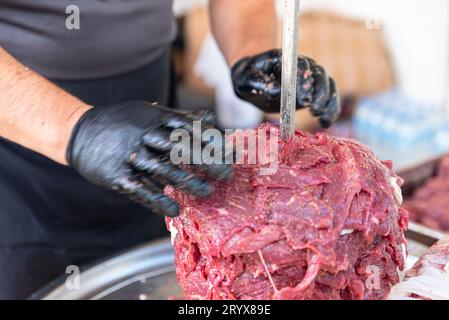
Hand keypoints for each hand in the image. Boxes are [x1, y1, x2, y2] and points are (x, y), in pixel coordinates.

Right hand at [67, 101, 231, 216]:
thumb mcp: (149, 112)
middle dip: (205, 161)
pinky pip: (140, 189)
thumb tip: (209, 118)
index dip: (210, 141)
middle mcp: (145, 135)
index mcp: (154, 118)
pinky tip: (174, 210)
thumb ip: (180, 118)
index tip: (229, 151)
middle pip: (180, 148)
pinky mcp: (117, 175)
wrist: (79, 131)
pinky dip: (158, 200)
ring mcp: (130, 155)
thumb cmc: (121, 122)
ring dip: (188, 182)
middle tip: (226, 173)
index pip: (188, 129)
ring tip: (207, 192)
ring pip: (164, 169)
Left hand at [231, 49, 339, 127]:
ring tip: (323, 120)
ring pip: (327, 85)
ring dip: (328, 102)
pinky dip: (330, 109)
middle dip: (319, 93)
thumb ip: (258, 83)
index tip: (304, 100)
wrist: (253, 79)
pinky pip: (328, 96)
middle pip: (319, 74)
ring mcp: (309, 77)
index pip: (300, 67)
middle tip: (314, 111)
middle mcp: (301, 66)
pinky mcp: (313, 90)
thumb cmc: (247, 77)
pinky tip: (326, 123)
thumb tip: (276, 91)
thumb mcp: (245, 79)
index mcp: (285, 59)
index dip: (304, 83)